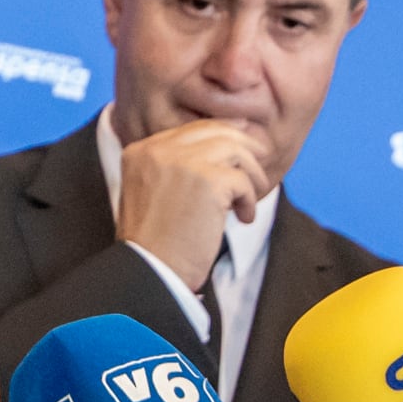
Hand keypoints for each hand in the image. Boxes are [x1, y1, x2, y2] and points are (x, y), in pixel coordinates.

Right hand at [114, 118, 274, 292]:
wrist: (151, 272)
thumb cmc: (156, 243)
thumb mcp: (153, 192)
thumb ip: (177, 167)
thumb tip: (225, 143)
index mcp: (141, 150)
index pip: (191, 129)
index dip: (223, 134)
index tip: (243, 146)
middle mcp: (159, 149)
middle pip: (215, 131)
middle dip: (244, 145)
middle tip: (261, 161)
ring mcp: (183, 162)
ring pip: (235, 150)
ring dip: (252, 174)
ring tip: (249, 200)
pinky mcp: (208, 181)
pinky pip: (243, 180)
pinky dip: (250, 200)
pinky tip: (242, 218)